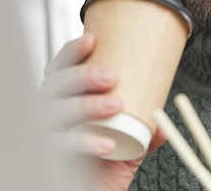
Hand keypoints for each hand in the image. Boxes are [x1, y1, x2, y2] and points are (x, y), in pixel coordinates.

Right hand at [40, 34, 165, 190]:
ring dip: (85, 105)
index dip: (70, 53)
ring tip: (115, 105)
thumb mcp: (128, 147)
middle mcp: (50, 117)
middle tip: (111, 76)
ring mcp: (47, 137)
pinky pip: (58, 146)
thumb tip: (164, 122)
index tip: (92, 39)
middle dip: (80, 75)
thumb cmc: (102, 170)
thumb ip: (144, 133)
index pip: (58, 70)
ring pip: (54, 112)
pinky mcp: (51, 160)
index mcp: (64, 103)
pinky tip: (105, 144)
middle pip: (53, 86)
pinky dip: (82, 142)